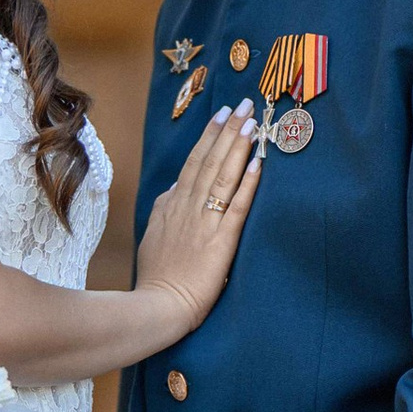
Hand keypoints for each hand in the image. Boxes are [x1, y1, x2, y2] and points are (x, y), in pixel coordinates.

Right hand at [133, 103, 261, 340]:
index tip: (222, 115)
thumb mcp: (153, 236)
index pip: (192, 164)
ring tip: (252, 122)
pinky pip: (237, 207)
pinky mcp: (220, 242)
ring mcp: (203, 223)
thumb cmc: (157, 279)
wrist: (157, 308)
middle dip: (227, 130)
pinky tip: (259, 163)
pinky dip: (248, 184)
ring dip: (238, 147)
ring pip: (222, 176)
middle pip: (209, 161)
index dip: (209, 137)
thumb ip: (165, 209)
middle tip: (244, 104)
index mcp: (171, 205)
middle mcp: (187, 207)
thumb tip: (175, 186)